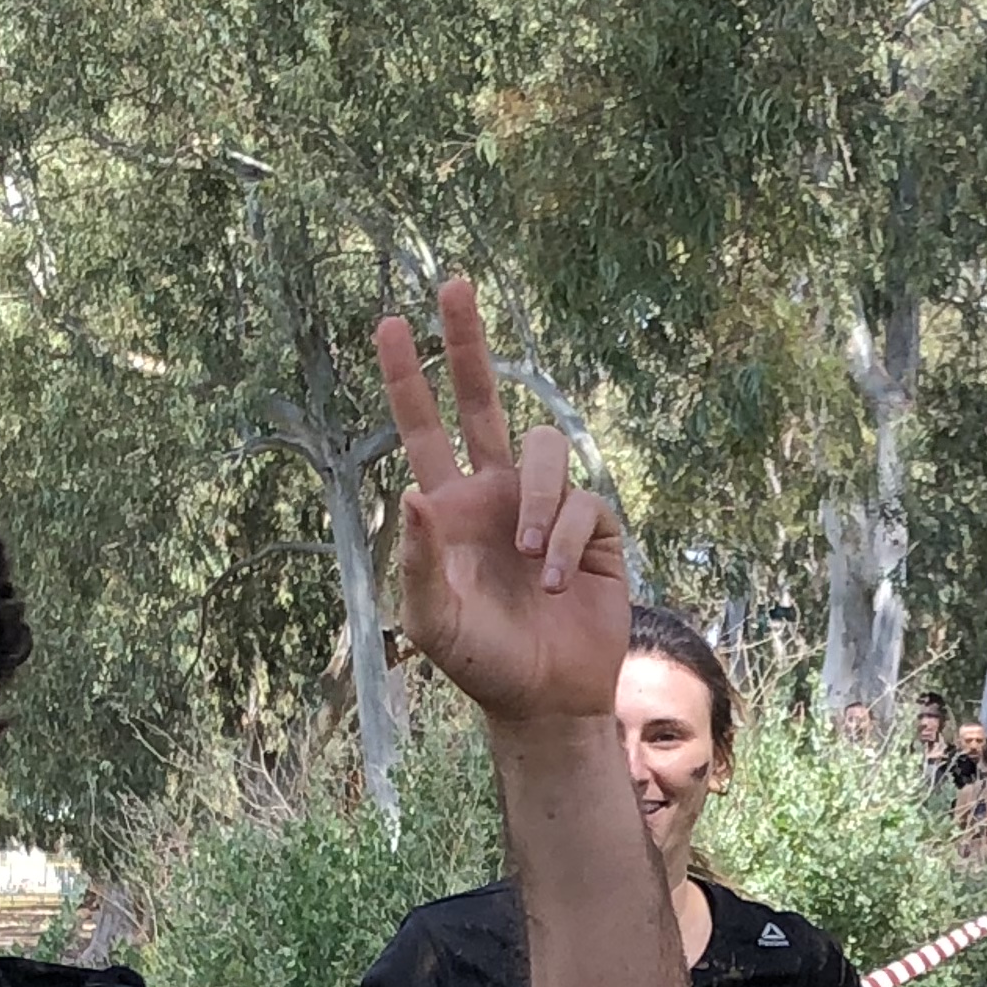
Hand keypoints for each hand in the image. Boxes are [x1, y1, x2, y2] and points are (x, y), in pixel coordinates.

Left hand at [374, 279, 627, 723]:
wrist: (545, 702)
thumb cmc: (483, 664)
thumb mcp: (434, 621)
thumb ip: (419, 561)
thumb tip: (411, 494)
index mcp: (452, 509)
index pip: (425, 430)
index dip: (409, 379)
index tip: (392, 323)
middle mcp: (499, 494)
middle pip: (483, 398)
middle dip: (468, 342)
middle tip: (454, 285)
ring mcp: (547, 508)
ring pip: (545, 450)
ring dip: (537, 502)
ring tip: (530, 560)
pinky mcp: (594, 531)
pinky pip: (583, 505)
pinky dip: (566, 543)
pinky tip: (555, 585)